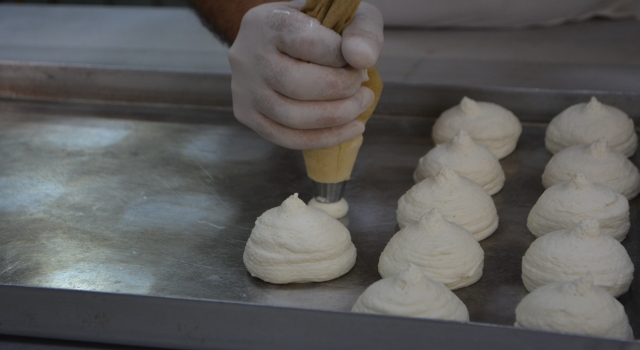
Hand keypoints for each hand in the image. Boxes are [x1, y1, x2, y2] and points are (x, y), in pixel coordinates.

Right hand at [228, 1, 383, 149]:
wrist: (282, 40)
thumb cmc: (320, 26)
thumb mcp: (346, 14)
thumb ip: (361, 30)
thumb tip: (362, 59)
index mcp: (268, 21)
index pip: (306, 42)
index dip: (340, 56)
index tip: (356, 60)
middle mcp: (248, 56)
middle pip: (296, 85)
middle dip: (342, 90)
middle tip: (363, 87)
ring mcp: (244, 89)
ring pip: (292, 117)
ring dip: (338, 117)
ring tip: (361, 104)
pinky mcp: (247, 115)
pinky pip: (286, 138)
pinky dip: (325, 138)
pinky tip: (352, 129)